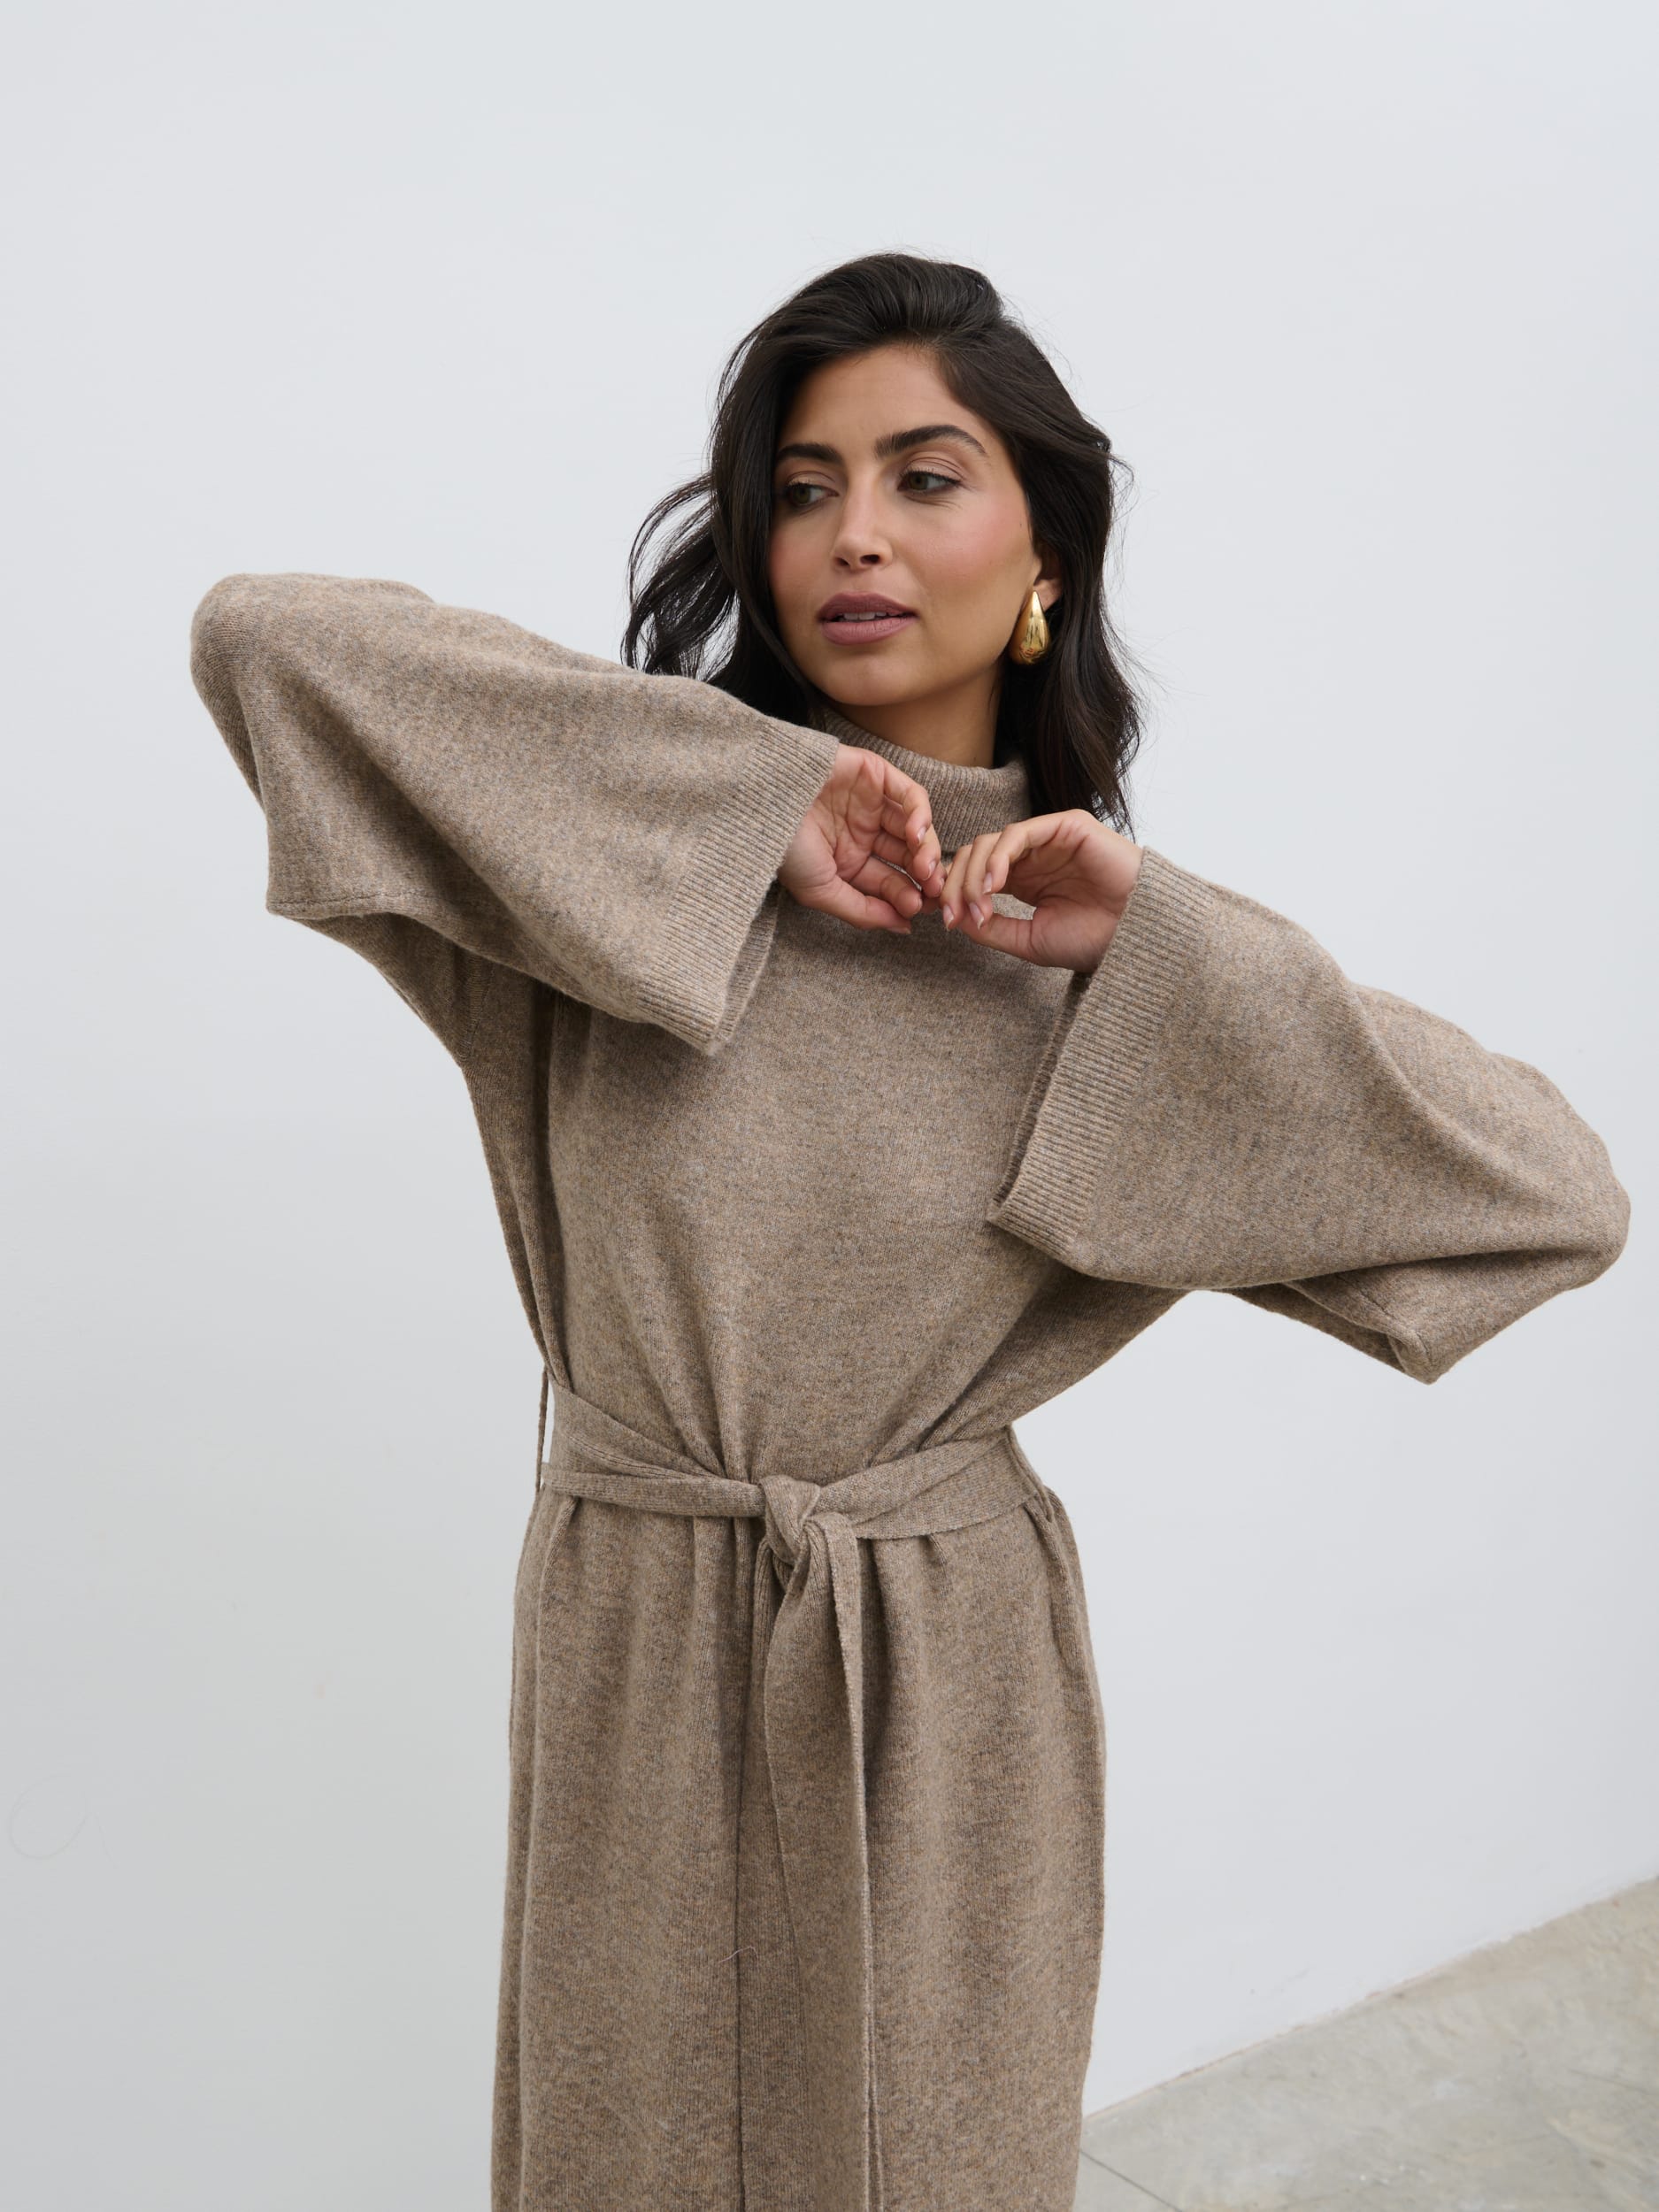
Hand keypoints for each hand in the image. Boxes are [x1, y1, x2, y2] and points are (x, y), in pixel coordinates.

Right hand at [779, 747, 945, 933]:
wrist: (764, 800)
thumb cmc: (786, 848)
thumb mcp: (821, 892)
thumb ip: (863, 912)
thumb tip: (903, 927)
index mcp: (849, 862)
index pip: (891, 883)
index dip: (909, 897)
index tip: (917, 909)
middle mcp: (863, 834)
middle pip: (908, 857)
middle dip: (924, 876)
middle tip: (934, 890)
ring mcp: (872, 804)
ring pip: (915, 828)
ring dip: (926, 849)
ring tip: (924, 868)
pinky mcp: (876, 775)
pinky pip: (911, 795)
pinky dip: (921, 815)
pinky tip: (915, 835)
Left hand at [933, 811, 1142, 971]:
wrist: (1136, 938)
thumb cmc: (1092, 942)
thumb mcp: (1029, 941)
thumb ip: (992, 928)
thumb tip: (955, 917)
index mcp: (1023, 880)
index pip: (972, 873)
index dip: (952, 892)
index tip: (945, 921)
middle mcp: (1032, 856)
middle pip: (974, 853)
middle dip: (956, 884)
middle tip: (955, 915)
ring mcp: (1048, 839)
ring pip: (990, 841)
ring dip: (974, 873)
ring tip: (978, 905)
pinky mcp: (1065, 826)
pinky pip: (1019, 833)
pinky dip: (999, 857)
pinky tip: (993, 885)